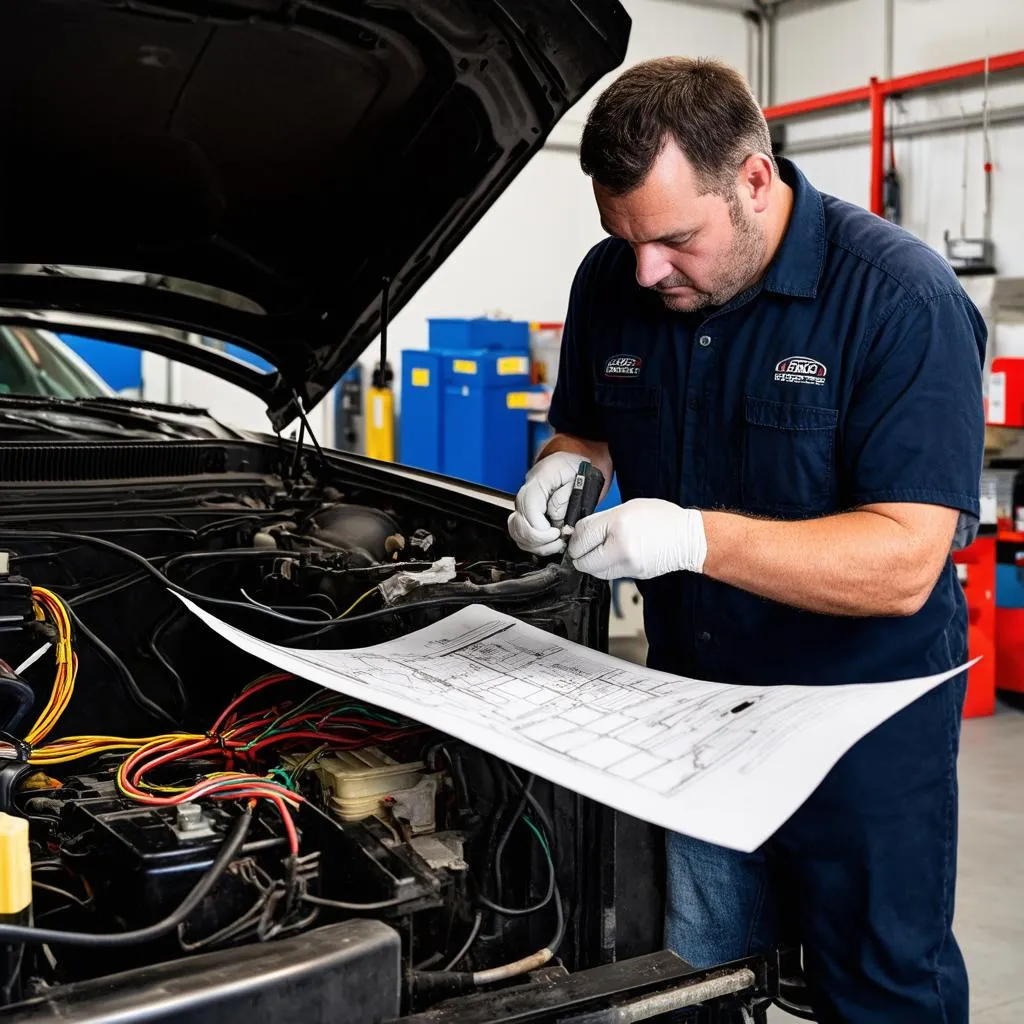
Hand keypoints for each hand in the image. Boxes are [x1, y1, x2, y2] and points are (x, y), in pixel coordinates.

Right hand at [508, 451, 587, 555]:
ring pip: (517, 534)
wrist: (571, 462)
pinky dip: (535, 545)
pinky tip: (550, 542)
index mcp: (536, 483)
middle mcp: (525, 496)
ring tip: (555, 543)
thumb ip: (565, 498)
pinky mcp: (527, 516)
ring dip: (537, 545)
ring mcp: (523, 507)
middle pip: (519, 527)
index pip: (528, 512)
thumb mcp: (577, 476)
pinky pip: (522, 536)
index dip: (541, 530)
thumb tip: (555, 518)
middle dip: (539, 541)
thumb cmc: (574, 467)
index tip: (558, 533)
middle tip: (558, 541)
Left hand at [567, 499, 706, 579]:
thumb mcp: (628, 507)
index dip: (574, 539)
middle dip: (578, 555)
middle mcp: (621, 546)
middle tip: (580, 549)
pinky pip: (609, 574)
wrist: (688, 538)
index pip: (582, 536)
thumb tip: (580, 530)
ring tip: (596, 552)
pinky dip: (605, 567)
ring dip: (591, 563)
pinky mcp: (633, 575)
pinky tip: (612, 556)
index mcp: (618, 524)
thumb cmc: (662, 518)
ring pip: (595, 571)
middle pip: (584, 560)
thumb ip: (601, 519)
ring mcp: (628, 564)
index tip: (574, 539)